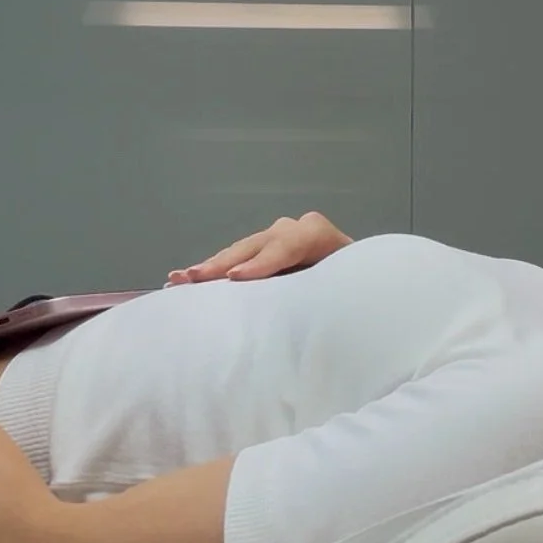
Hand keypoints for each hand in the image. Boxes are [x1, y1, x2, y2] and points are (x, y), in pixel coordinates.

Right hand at [167, 212, 352, 285]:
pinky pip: (236, 258)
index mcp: (319, 234)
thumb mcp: (344, 287)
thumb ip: (321, 292)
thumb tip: (294, 314)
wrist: (361, 280)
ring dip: (210, 266)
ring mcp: (276, 237)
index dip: (262, 261)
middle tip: (195, 277)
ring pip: (240, 250)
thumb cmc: (353, 288)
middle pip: (257, 244)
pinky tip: (185, 278)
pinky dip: (213, 269)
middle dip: (224, 262)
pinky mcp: (263, 250)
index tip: (236, 277)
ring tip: (181, 279)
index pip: (289, 244)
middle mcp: (295, 229)